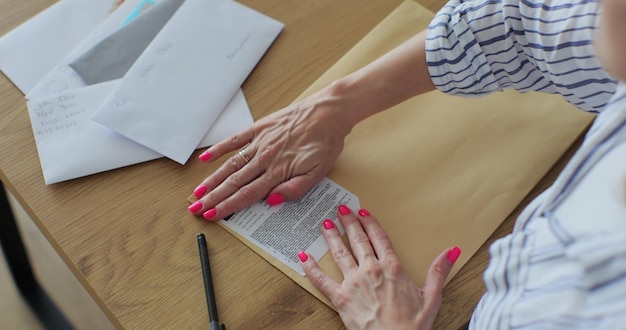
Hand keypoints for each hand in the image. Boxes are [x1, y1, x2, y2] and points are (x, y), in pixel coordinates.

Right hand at [188, 88, 351, 219]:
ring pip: (230, 165)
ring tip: (197, 192)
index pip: (247, 194)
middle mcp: (265, 158)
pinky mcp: (259, 128)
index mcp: (279, 172)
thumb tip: (270, 200)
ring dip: (212, 180)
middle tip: (195, 208)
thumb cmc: (326, 142)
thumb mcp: (319, 173)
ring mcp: (260, 142)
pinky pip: (235, 140)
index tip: (212, 215)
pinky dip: (218, 149)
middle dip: (213, 198)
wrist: (329, 111)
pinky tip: (205, 158)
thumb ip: (295, 189)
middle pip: (233, 182)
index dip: (228, 206)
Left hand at [298, 205, 460, 329]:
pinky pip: (321, 280)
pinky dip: (311, 267)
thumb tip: (451, 251)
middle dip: (349, 223)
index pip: (379, 238)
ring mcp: (353, 283)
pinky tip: (303, 256)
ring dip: (331, 237)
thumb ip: (439, 271)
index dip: (370, 223)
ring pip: (339, 253)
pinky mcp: (340, 298)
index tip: (364, 212)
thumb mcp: (432, 297)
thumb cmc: (413, 326)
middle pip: (357, 240)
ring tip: (325, 223)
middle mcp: (371, 270)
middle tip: (341, 210)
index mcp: (392, 267)